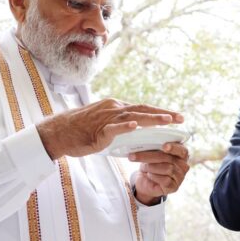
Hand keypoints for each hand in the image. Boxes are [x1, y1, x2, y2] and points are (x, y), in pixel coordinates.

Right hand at [36, 98, 183, 158]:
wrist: (58, 132)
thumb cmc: (80, 131)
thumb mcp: (104, 126)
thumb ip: (119, 127)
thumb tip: (134, 132)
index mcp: (115, 108)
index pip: (142, 108)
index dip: (160, 112)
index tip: (175, 117)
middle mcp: (113, 108)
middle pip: (143, 109)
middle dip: (163, 114)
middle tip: (181, 119)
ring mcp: (105, 118)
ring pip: (133, 116)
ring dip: (151, 118)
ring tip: (167, 121)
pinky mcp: (98, 130)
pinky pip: (114, 127)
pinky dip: (126, 126)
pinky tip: (137, 126)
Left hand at [129, 142, 189, 204]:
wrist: (146, 181)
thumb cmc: (151, 164)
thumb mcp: (152, 153)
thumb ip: (155, 148)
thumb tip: (145, 142)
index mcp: (181, 154)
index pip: (182, 150)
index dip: (173, 147)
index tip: (164, 146)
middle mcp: (183, 165)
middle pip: (169, 158)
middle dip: (149, 156)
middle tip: (133, 156)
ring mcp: (180, 177)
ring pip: (167, 169)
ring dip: (151, 167)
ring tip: (145, 167)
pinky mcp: (174, 187)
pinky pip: (165, 180)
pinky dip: (154, 176)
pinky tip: (150, 175)